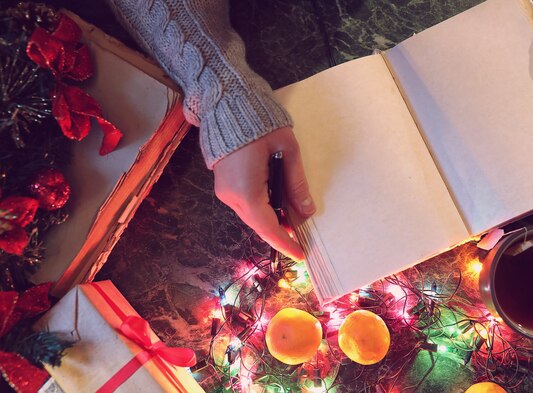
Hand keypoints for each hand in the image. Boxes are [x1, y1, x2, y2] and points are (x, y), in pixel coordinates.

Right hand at [213, 126, 314, 261]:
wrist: (226, 104)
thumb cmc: (260, 124)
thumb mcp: (287, 151)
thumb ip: (296, 184)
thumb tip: (307, 211)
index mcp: (246, 191)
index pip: (268, 227)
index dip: (285, 243)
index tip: (300, 255)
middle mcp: (230, 197)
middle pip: (258, 224)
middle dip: (280, 231)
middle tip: (301, 233)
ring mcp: (223, 191)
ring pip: (251, 216)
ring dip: (271, 219)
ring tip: (292, 216)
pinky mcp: (222, 184)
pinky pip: (245, 205)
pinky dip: (261, 208)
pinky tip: (276, 202)